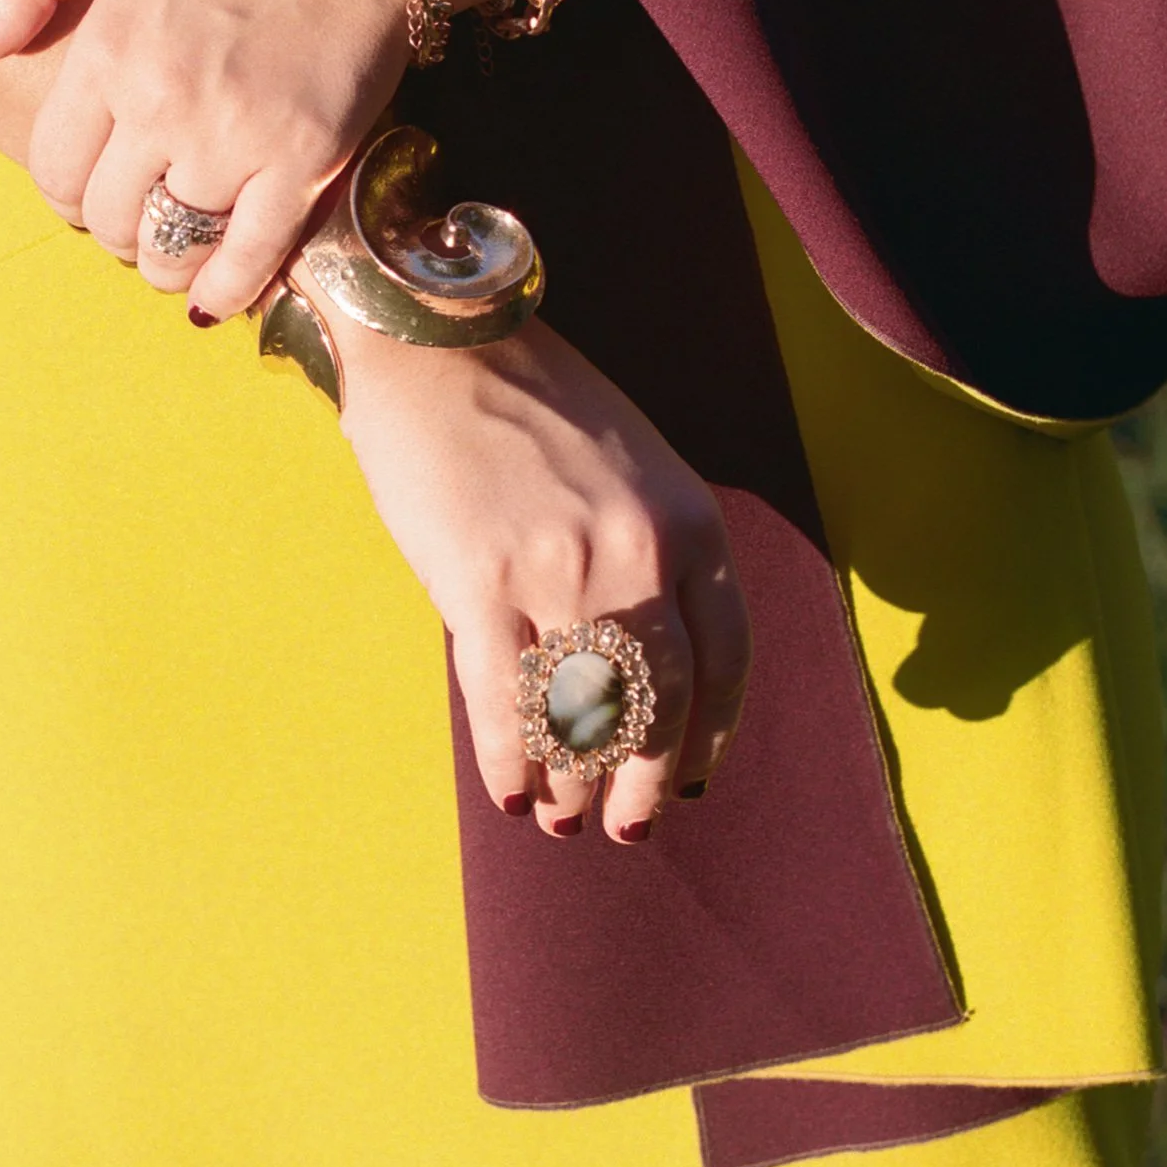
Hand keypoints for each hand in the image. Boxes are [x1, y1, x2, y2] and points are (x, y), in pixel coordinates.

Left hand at [0, 0, 452, 313]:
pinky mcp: (307, 162)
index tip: (83, 180)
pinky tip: (207, 297)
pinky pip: (249, 258)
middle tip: (132, 207)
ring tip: (169, 243)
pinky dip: (221, 291)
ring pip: (170, 246)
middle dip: (109, 222)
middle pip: (108, 215)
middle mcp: (165, 104)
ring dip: (160, 258)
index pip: (53, 166)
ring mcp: (239, 140)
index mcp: (111, 46)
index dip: (60, 184)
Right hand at [335, 316, 749, 839]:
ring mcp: (558, 569)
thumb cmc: (535, 400)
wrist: (440, 342)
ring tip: (563, 816)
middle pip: (660, 703)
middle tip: (631, 823)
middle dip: (646, 779)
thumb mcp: (635, 465)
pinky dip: (511, 759)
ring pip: (582, 713)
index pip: (726, 658)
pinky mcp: (477, 580)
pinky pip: (502, 699)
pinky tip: (509, 791)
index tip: (693, 773)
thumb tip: (653, 662)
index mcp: (689, 520)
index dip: (709, 732)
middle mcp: (637, 551)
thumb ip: (658, 550)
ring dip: (576, 783)